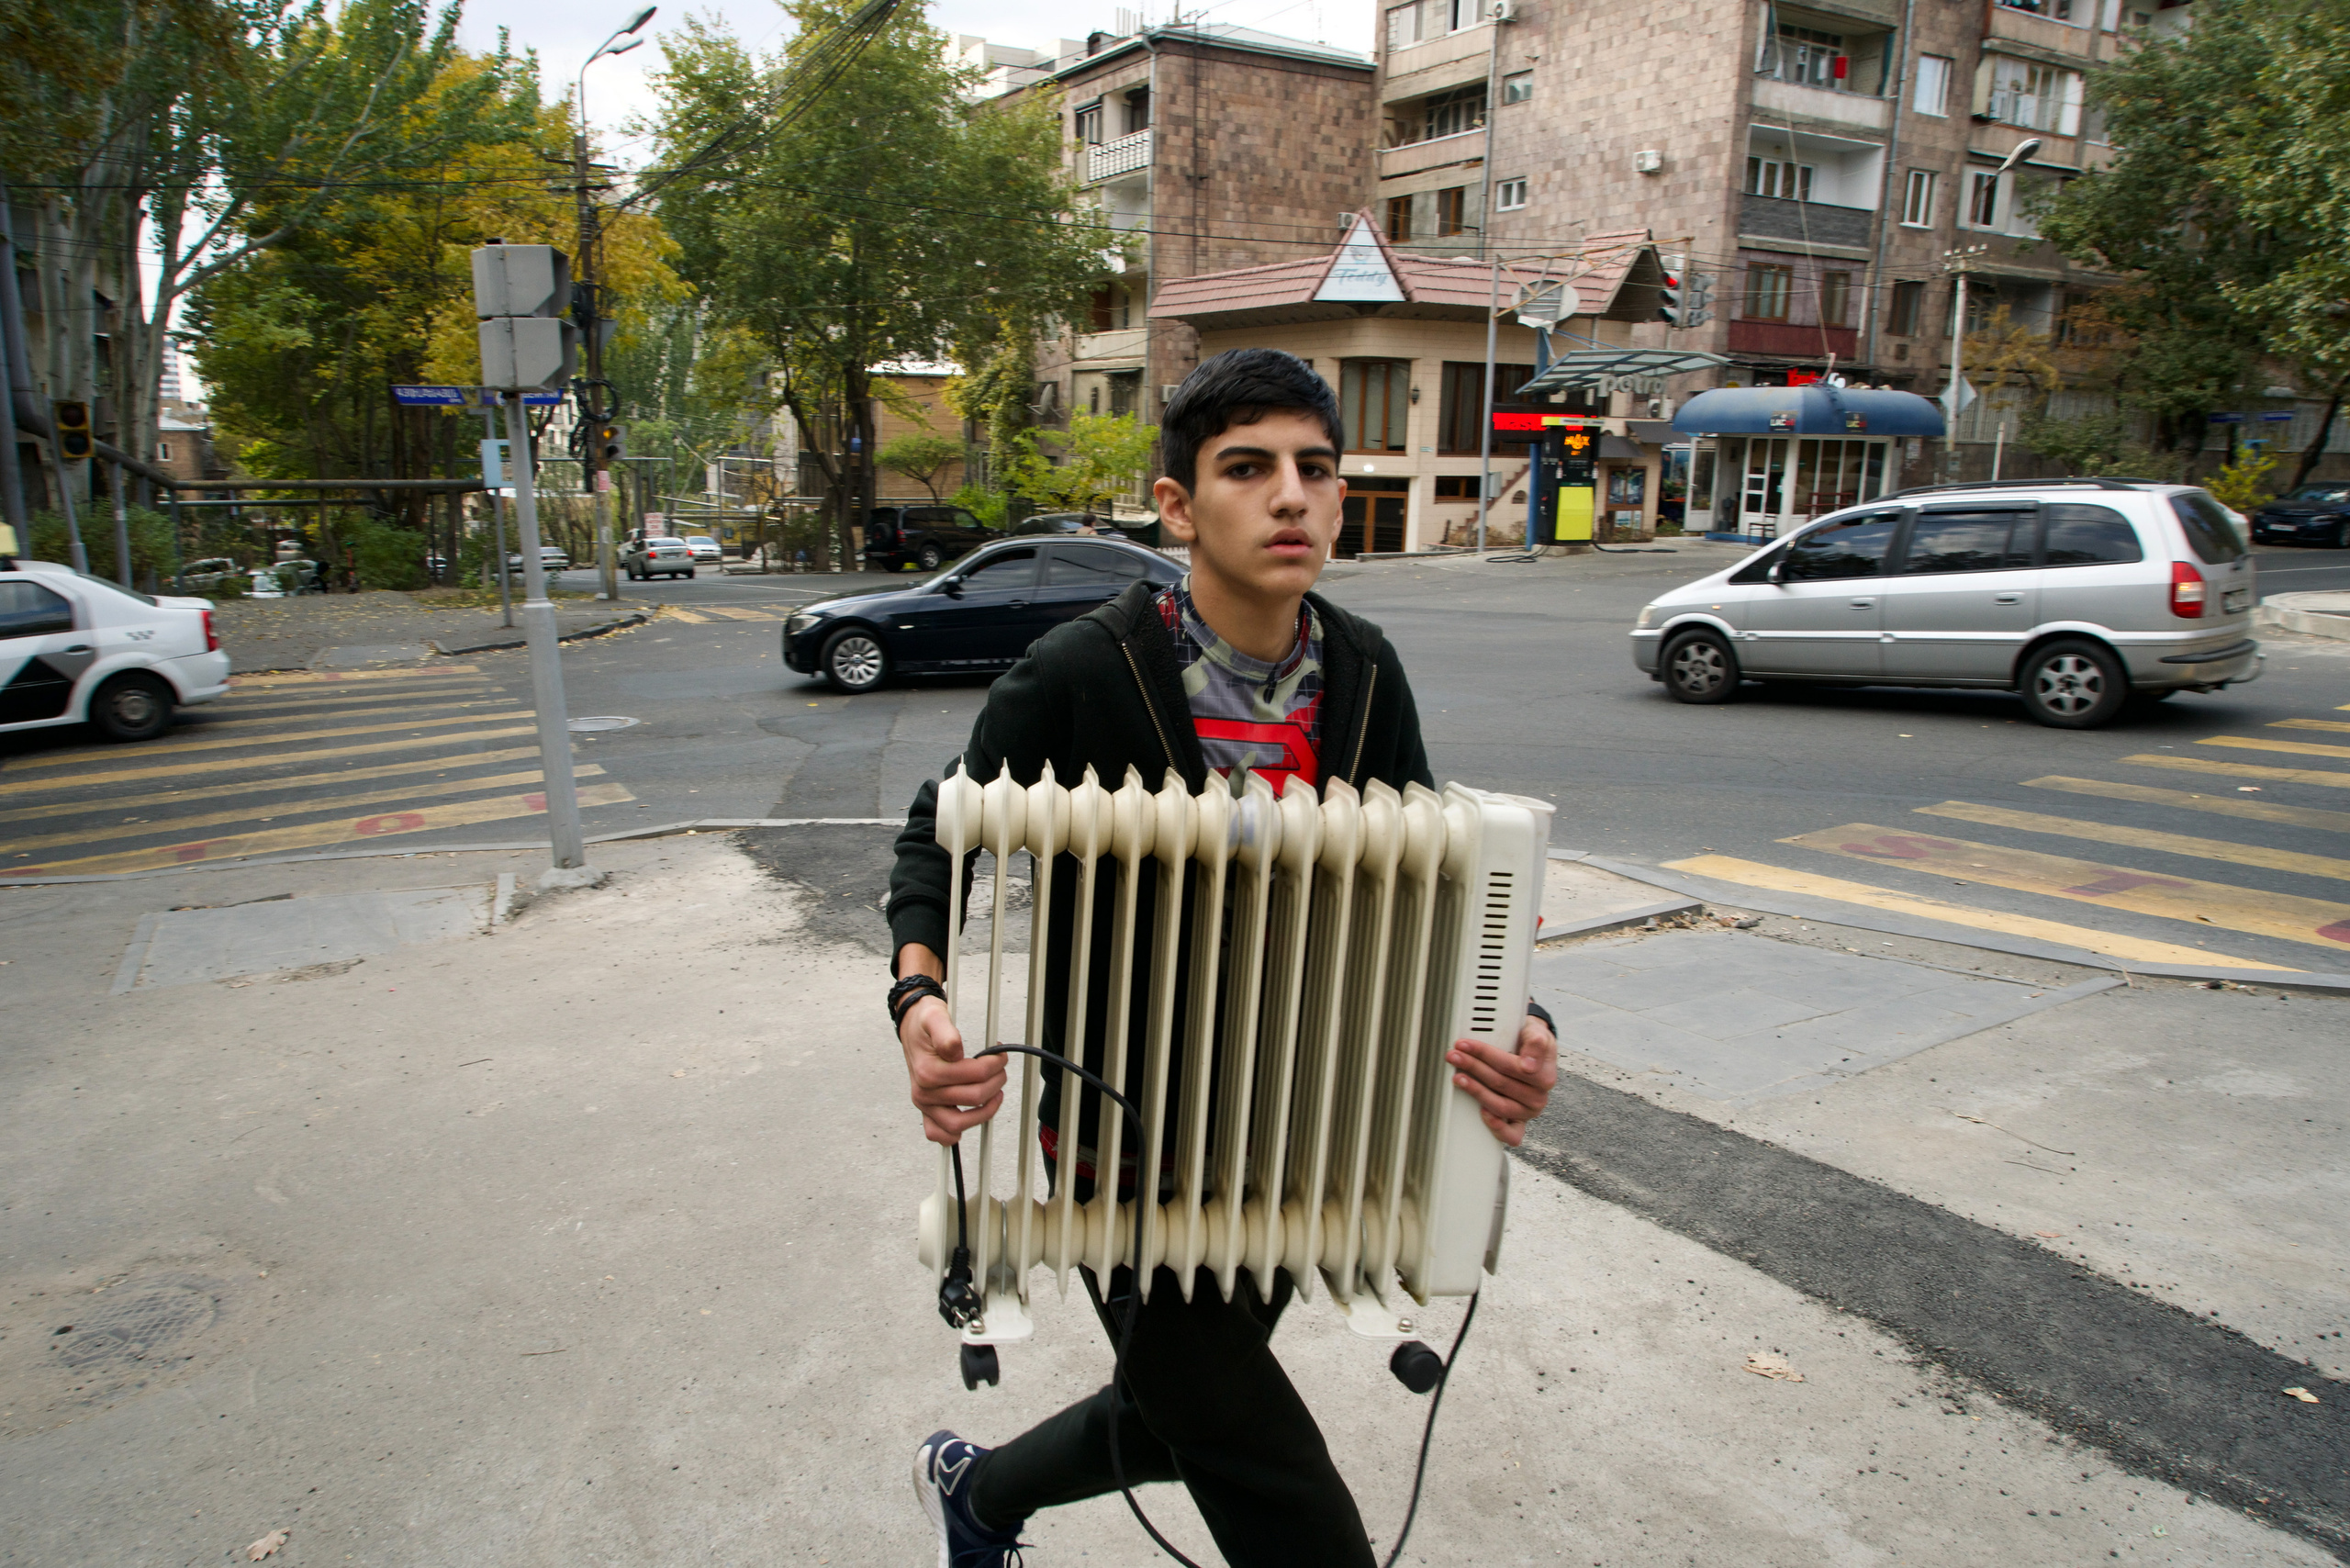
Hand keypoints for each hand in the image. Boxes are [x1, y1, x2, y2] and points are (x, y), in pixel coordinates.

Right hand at [898, 989, 1006, 1146]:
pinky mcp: (928, 1112)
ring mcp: (925, 1105)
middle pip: (974, 1098)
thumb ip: (946, 1033)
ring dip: (984, 1111)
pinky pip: (940, 1135)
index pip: (976, 1075)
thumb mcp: (935, 1017)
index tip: (1000, 1055)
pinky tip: (971, 1115)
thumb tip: (955, 1050)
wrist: (912, 1028)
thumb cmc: (924, 1025)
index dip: (995, 1063)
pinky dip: (956, 1133)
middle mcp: (923, 1092)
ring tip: (995, 1094)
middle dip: (996, 1081)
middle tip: (1000, 1069)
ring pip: (958, 1125)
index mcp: (927, 1071)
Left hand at [1447, 1012, 1557, 1147]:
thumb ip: (1536, 1044)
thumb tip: (1529, 1066)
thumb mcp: (1537, 1034)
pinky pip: (1511, 1134)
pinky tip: (1482, 1113)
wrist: (1533, 1056)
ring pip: (1499, 1105)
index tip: (1466, 1045)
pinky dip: (1496, 1126)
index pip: (1509, 1065)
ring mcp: (1527, 1112)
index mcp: (1544, 1076)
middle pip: (1500, 1083)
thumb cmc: (1531, 1044)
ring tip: (1458, 1078)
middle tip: (1455, 1056)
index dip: (1485, 1054)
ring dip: (1475, 1091)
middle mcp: (1538, 1097)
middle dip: (1473, 1067)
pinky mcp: (1519, 1123)